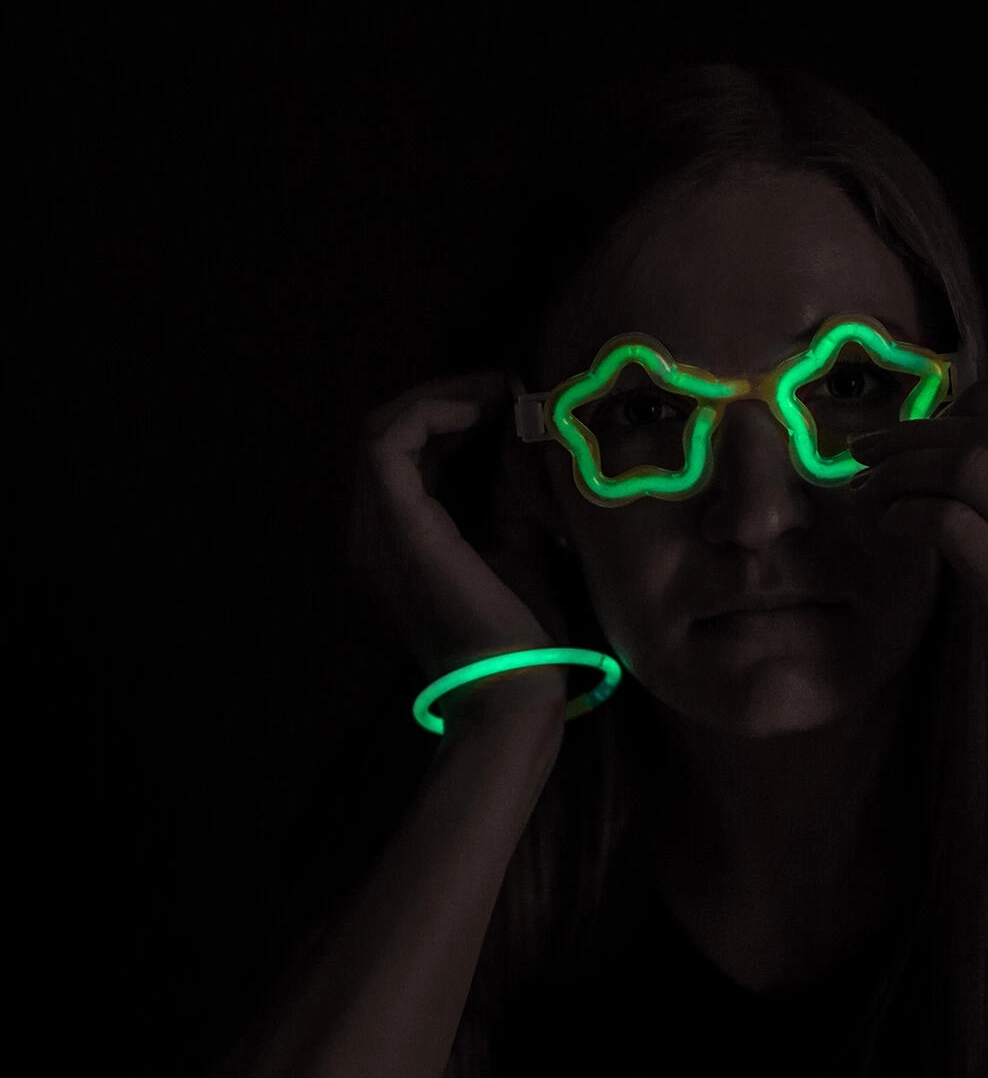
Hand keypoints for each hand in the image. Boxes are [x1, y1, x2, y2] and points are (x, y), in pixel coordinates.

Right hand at [345, 371, 569, 699]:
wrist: (515, 689)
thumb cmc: (525, 633)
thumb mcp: (518, 541)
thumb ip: (508, 490)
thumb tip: (524, 428)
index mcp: (397, 544)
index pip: (406, 457)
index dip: (451, 416)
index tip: (507, 402)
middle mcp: (372, 536)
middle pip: (387, 436)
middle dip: (447, 399)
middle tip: (503, 388)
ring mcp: (375, 533)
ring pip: (381, 431)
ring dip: (441, 399)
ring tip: (496, 393)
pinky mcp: (396, 528)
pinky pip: (388, 444)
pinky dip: (431, 412)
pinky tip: (479, 409)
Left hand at [847, 368, 987, 795]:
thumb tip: (960, 443)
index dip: (983, 393)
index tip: (937, 422)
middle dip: (918, 433)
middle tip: (871, 455)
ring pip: (967, 464)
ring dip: (900, 470)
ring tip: (869, 492)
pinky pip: (945, 520)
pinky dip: (903, 515)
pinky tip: (889, 529)